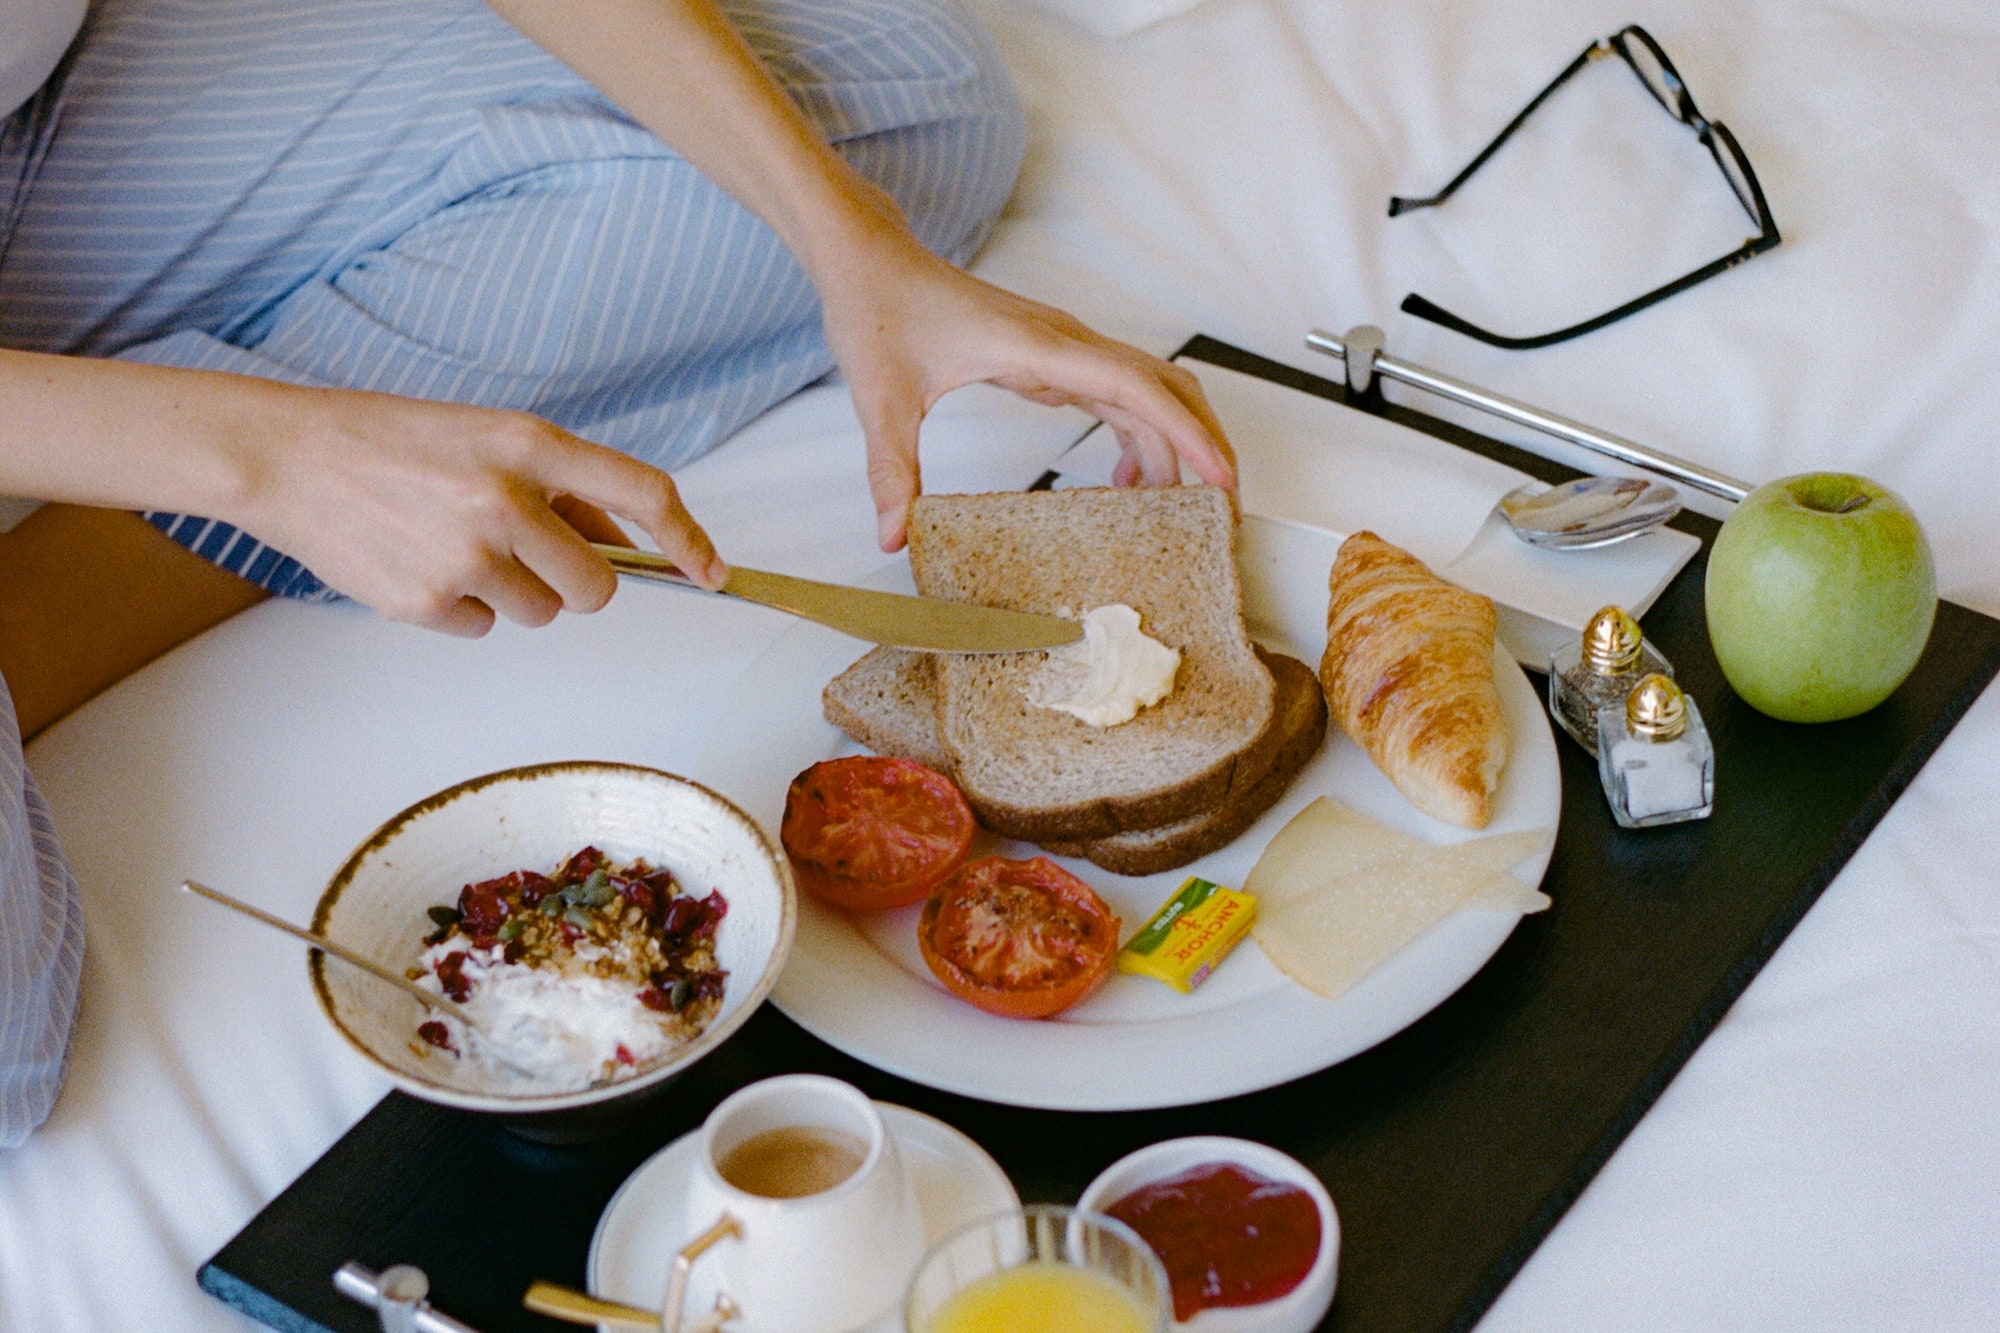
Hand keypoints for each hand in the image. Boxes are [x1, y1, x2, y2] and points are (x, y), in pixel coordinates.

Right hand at [222, 383, 724, 636]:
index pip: (644, 493)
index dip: (689, 540)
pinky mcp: (427, 600)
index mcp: (530, 444)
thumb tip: (627, 544)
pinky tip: (420, 562)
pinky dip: (463, 608)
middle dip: (578, 583)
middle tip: (532, 557)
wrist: (286, 456)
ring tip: (456, 545)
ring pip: (542, 613)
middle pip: (597, 588)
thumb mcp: (489, 437)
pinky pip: (484, 628)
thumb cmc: (395, 440)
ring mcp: (466, 556)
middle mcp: (506, 500)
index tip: (712, 572)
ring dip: (516, 592)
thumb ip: (562, 489)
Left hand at [814, 221, 1237, 550]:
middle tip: (1222, 502)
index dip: (1186, 431)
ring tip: (1176, 507)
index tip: (1219, 474)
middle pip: (1164, 387)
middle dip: (1202, 441)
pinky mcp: (1052, 359)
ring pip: (1147, 392)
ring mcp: (1063, 349)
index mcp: (1038, 347)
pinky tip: (1124, 481)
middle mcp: (1065, 343)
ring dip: (1172, 443)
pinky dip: (1137, 437)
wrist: (871, 262)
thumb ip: (892, 470)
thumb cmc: (880, 310)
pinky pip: (1116, 397)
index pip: (1137, 386)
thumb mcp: (881, 398)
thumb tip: (892, 536)